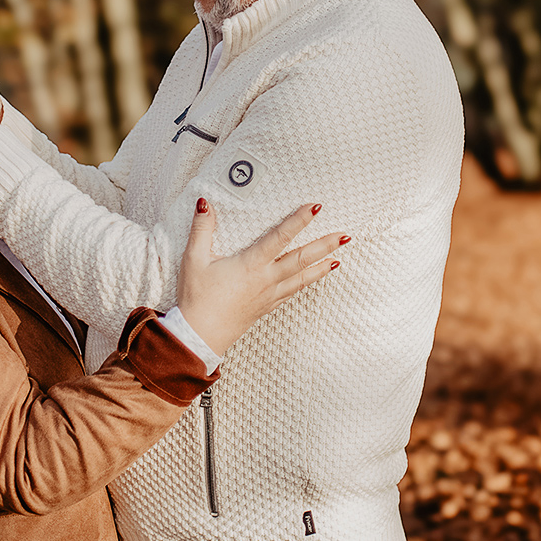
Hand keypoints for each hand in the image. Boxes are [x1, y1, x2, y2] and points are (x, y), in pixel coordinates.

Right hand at [176, 199, 345, 356]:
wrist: (199, 336)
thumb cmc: (197, 299)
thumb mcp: (194, 259)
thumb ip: (202, 229)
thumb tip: (205, 203)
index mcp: (251, 264)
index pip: (281, 236)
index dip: (299, 220)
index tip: (316, 207)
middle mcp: (266, 279)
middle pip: (302, 259)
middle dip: (325, 245)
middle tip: (345, 236)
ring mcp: (269, 295)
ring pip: (302, 278)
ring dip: (322, 266)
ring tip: (339, 258)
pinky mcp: (266, 306)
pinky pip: (292, 291)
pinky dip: (306, 283)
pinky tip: (312, 279)